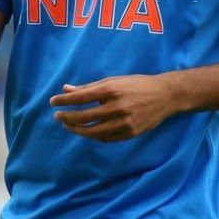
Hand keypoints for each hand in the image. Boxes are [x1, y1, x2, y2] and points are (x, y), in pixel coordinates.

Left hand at [50, 74, 180, 141]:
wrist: (165, 95)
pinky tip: (86, 131)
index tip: (53, 102)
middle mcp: (117, 107)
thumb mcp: (114, 80)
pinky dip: (93, 136)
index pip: (81, 97)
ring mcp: (124, 122)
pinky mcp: (130, 133)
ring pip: (93, 132)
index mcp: (112, 90)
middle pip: (84, 117)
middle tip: (58, 116)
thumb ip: (90, 87)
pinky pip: (106, 138)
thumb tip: (66, 89)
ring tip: (68, 125)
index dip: (64, 101)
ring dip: (77, 130)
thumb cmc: (137, 85)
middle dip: (67, 117)